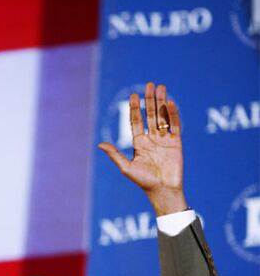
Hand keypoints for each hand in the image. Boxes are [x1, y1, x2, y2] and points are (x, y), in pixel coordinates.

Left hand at [99, 82, 187, 215]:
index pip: (136, 121)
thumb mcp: (126, 167)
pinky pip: (175, 125)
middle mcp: (151, 139)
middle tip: (149, 84)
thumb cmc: (144, 182)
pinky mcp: (176, 143)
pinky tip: (169, 102)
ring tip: (161, 87)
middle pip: (150, 115)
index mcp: (139, 144)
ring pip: (163, 117)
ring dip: (161, 102)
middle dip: (149, 100)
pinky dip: (172, 114)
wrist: (163, 190)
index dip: (134, 108)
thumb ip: (115, 154)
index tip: (133, 95)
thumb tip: (99, 144)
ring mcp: (164, 140)